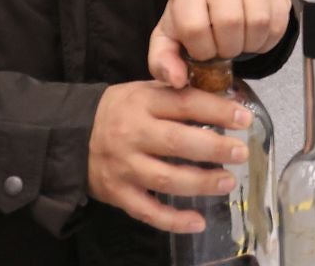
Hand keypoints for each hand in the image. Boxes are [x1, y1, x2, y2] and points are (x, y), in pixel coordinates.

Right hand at [87, 80, 253, 233]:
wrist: (70, 135)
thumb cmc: (120, 111)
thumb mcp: (144, 91)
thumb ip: (179, 94)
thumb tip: (228, 100)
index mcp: (143, 103)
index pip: (185, 103)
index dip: (217, 111)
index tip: (244, 118)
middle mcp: (133, 134)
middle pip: (177, 143)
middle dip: (214, 149)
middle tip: (241, 153)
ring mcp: (124, 167)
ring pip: (165, 179)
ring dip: (200, 183)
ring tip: (227, 182)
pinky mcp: (117, 194)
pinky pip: (147, 211)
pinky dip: (173, 220)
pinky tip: (197, 222)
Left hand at [149, 0, 292, 85]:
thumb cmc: (194, 17)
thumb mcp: (170, 38)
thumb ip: (163, 61)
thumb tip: (176, 80)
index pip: (194, 26)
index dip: (202, 50)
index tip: (204, 52)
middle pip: (230, 21)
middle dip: (228, 48)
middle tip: (225, 50)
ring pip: (258, 20)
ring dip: (250, 44)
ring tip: (240, 43)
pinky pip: (278, 21)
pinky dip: (268, 40)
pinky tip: (255, 38)